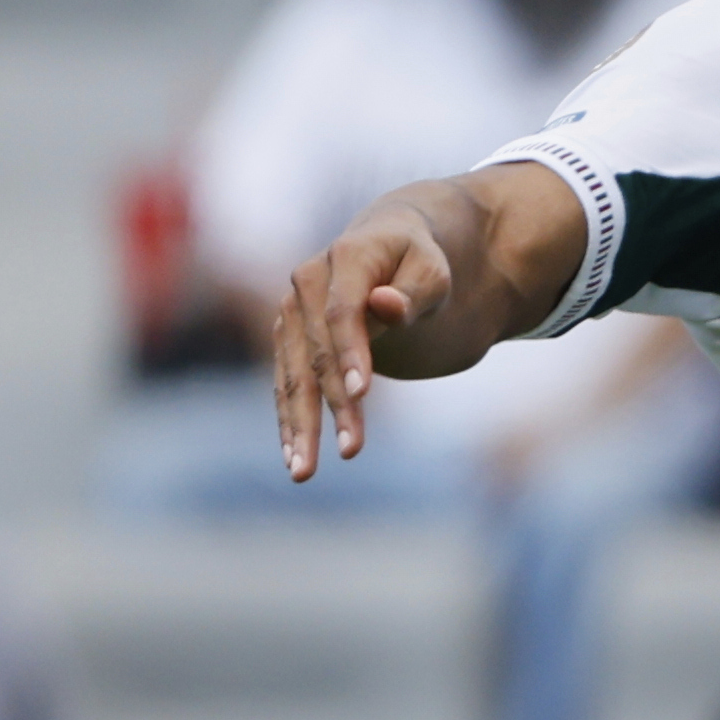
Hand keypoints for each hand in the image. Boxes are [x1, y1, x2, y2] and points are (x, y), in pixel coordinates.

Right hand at [271, 214, 447, 479]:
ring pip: (293, 376)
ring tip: (304, 472)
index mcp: (345, 259)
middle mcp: (306, 285)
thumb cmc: (421, 264)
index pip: (343, 312)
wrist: (388, 248)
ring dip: (299, 425)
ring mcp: (292, 313)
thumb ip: (414, 291)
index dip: (350, 353)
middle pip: (316, 353)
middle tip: (350, 452)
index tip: (361, 394)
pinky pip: (286, 384)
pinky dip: (290, 420)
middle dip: (332, 404)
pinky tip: (294, 456)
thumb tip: (384, 305)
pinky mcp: (289, 339)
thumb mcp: (433, 272)